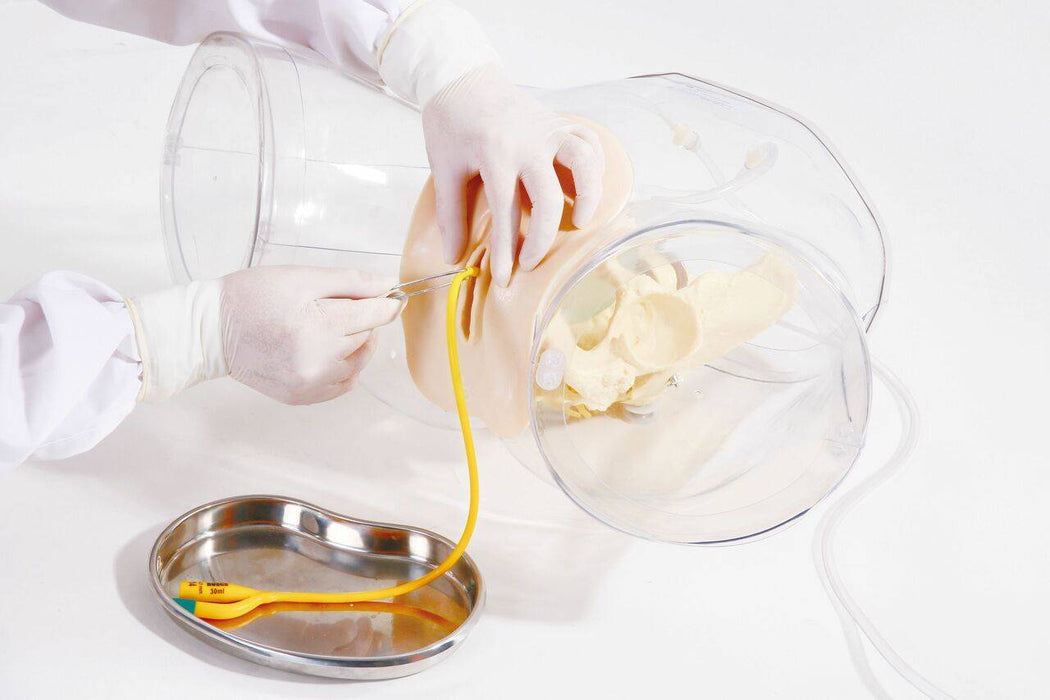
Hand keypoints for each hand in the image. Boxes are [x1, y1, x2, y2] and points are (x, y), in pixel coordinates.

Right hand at [129, 266, 401, 404]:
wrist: (210, 332)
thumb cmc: (251, 296)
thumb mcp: (300, 277)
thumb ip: (349, 281)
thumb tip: (387, 285)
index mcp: (317, 327)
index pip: (373, 315)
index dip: (386, 302)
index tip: (392, 295)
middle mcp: (317, 362)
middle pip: (366, 337)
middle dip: (362, 318)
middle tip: (340, 304)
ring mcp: (310, 384)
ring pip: (358, 363)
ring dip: (356, 344)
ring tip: (332, 326)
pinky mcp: (302, 397)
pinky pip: (343, 384)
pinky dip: (344, 366)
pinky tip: (326, 349)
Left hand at [422, 63, 605, 286]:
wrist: (461, 76)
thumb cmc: (449, 123)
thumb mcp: (443, 169)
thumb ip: (450, 214)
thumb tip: (452, 257)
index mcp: (495, 153)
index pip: (506, 212)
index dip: (506, 251)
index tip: (504, 279)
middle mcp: (528, 141)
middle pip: (548, 198)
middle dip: (541, 239)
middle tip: (530, 261)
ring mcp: (548, 128)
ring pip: (584, 161)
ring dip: (589, 195)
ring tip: (580, 222)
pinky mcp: (559, 121)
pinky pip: (588, 141)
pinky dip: (595, 165)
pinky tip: (587, 189)